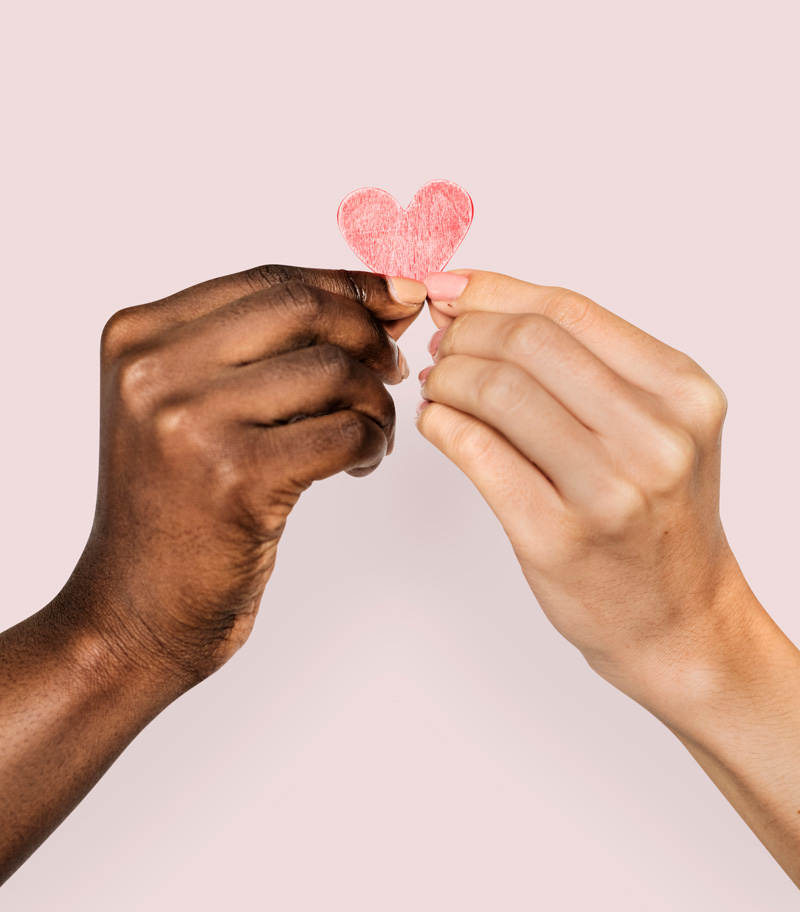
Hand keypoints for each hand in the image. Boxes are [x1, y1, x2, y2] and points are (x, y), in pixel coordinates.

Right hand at [68, 265, 425, 686]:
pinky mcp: (235, 478)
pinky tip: (360, 465)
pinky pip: (344, 431)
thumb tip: (378, 301)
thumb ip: (260, 350)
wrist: (131, 611)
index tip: (398, 300)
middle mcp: (154, 369)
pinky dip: (372, 442)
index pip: (268, 281)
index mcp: (139, 337)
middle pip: (302, 309)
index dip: (347, 287)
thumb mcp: (187, 407)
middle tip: (391, 371)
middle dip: (368, 335)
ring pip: (333, 370)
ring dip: (375, 402)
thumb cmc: (174, 509)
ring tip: (369, 434)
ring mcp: (189, 422)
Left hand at [416, 270, 756, 701]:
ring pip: (498, 390)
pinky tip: (438, 423)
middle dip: (465, 334)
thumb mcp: (655, 429)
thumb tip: (478, 306)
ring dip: (449, 378)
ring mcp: (608, 489)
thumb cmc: (659, 521)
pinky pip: (477, 452)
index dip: (494, 291)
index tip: (451, 291)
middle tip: (443, 348)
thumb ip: (584, 367)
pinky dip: (441, 423)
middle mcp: (656, 436)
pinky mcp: (556, 536)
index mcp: (683, 393)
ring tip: (440, 387)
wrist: (680, 622)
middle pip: (529, 342)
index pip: (569, 311)